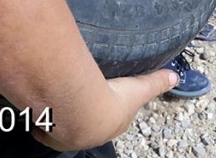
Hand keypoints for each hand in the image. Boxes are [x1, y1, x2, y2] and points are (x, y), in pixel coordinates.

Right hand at [32, 68, 177, 149]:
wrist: (83, 114)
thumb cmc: (112, 101)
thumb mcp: (140, 89)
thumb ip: (156, 82)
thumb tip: (175, 77)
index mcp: (113, 125)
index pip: (114, 119)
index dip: (110, 109)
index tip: (104, 100)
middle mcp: (92, 134)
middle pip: (89, 124)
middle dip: (85, 115)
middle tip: (78, 100)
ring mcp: (70, 137)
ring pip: (65, 130)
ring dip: (61, 122)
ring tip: (57, 107)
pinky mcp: (51, 134)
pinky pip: (44, 131)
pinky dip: (42, 126)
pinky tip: (40, 118)